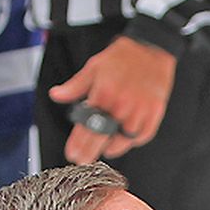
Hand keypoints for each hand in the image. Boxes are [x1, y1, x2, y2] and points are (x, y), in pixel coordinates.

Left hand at [48, 35, 176, 162]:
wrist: (150, 50)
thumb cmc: (121, 58)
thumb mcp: (93, 68)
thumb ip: (75, 86)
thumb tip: (56, 95)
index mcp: (103, 95)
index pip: (86, 127)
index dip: (78, 144)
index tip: (72, 154)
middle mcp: (121, 107)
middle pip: (102, 139)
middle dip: (90, 152)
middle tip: (83, 160)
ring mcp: (138, 113)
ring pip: (124, 142)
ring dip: (112, 147)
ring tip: (105, 149)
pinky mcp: (153, 115)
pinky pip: (141, 137)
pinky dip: (132, 141)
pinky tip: (124, 139)